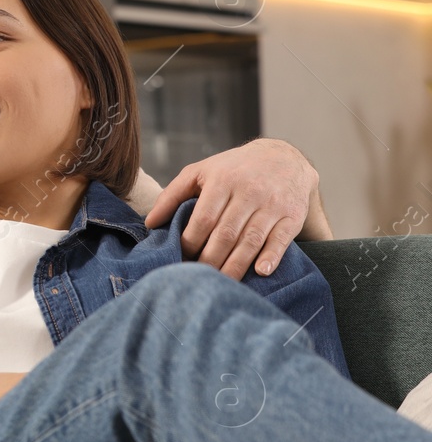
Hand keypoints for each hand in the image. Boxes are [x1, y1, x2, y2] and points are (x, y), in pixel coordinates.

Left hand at [143, 138, 328, 279]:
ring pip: (250, 240)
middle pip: (226, 234)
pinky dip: (271, 256)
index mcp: (223, 180)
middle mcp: (249, 191)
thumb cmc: (232, 169)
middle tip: (198, 277)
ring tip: (221, 283)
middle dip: (209, 259)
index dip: (190, 241)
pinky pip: (281, 239)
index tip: (181, 257)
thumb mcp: (200, 172)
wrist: (283, 157)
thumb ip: (172, 195)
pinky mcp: (292, 215)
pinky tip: (260, 272)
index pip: (204, 218)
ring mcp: (272, 204)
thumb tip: (150, 223)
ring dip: (235, 265)